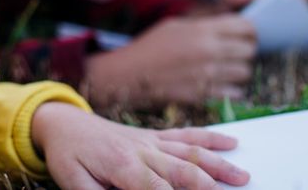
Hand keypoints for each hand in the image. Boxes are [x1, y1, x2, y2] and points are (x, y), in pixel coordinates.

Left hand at [31, 102, 249, 188]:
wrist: (64, 124)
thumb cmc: (68, 156)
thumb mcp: (74, 183)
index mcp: (123, 166)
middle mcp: (143, 150)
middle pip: (183, 170)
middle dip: (209, 185)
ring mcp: (151, 141)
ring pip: (191, 152)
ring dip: (218, 164)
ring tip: (243, 176)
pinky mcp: (154, 136)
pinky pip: (186, 135)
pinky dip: (209, 138)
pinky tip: (231, 142)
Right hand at [84, 15, 255, 107]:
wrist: (129, 75)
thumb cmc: (151, 46)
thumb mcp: (176, 24)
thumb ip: (205, 23)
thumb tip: (230, 23)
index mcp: (202, 30)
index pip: (245, 26)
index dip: (249, 29)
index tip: (245, 33)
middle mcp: (209, 51)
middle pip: (249, 49)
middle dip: (246, 49)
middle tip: (237, 51)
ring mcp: (208, 75)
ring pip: (245, 72)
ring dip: (239, 70)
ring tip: (228, 68)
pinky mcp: (204, 94)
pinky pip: (235, 92)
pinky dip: (232, 88)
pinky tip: (221, 84)